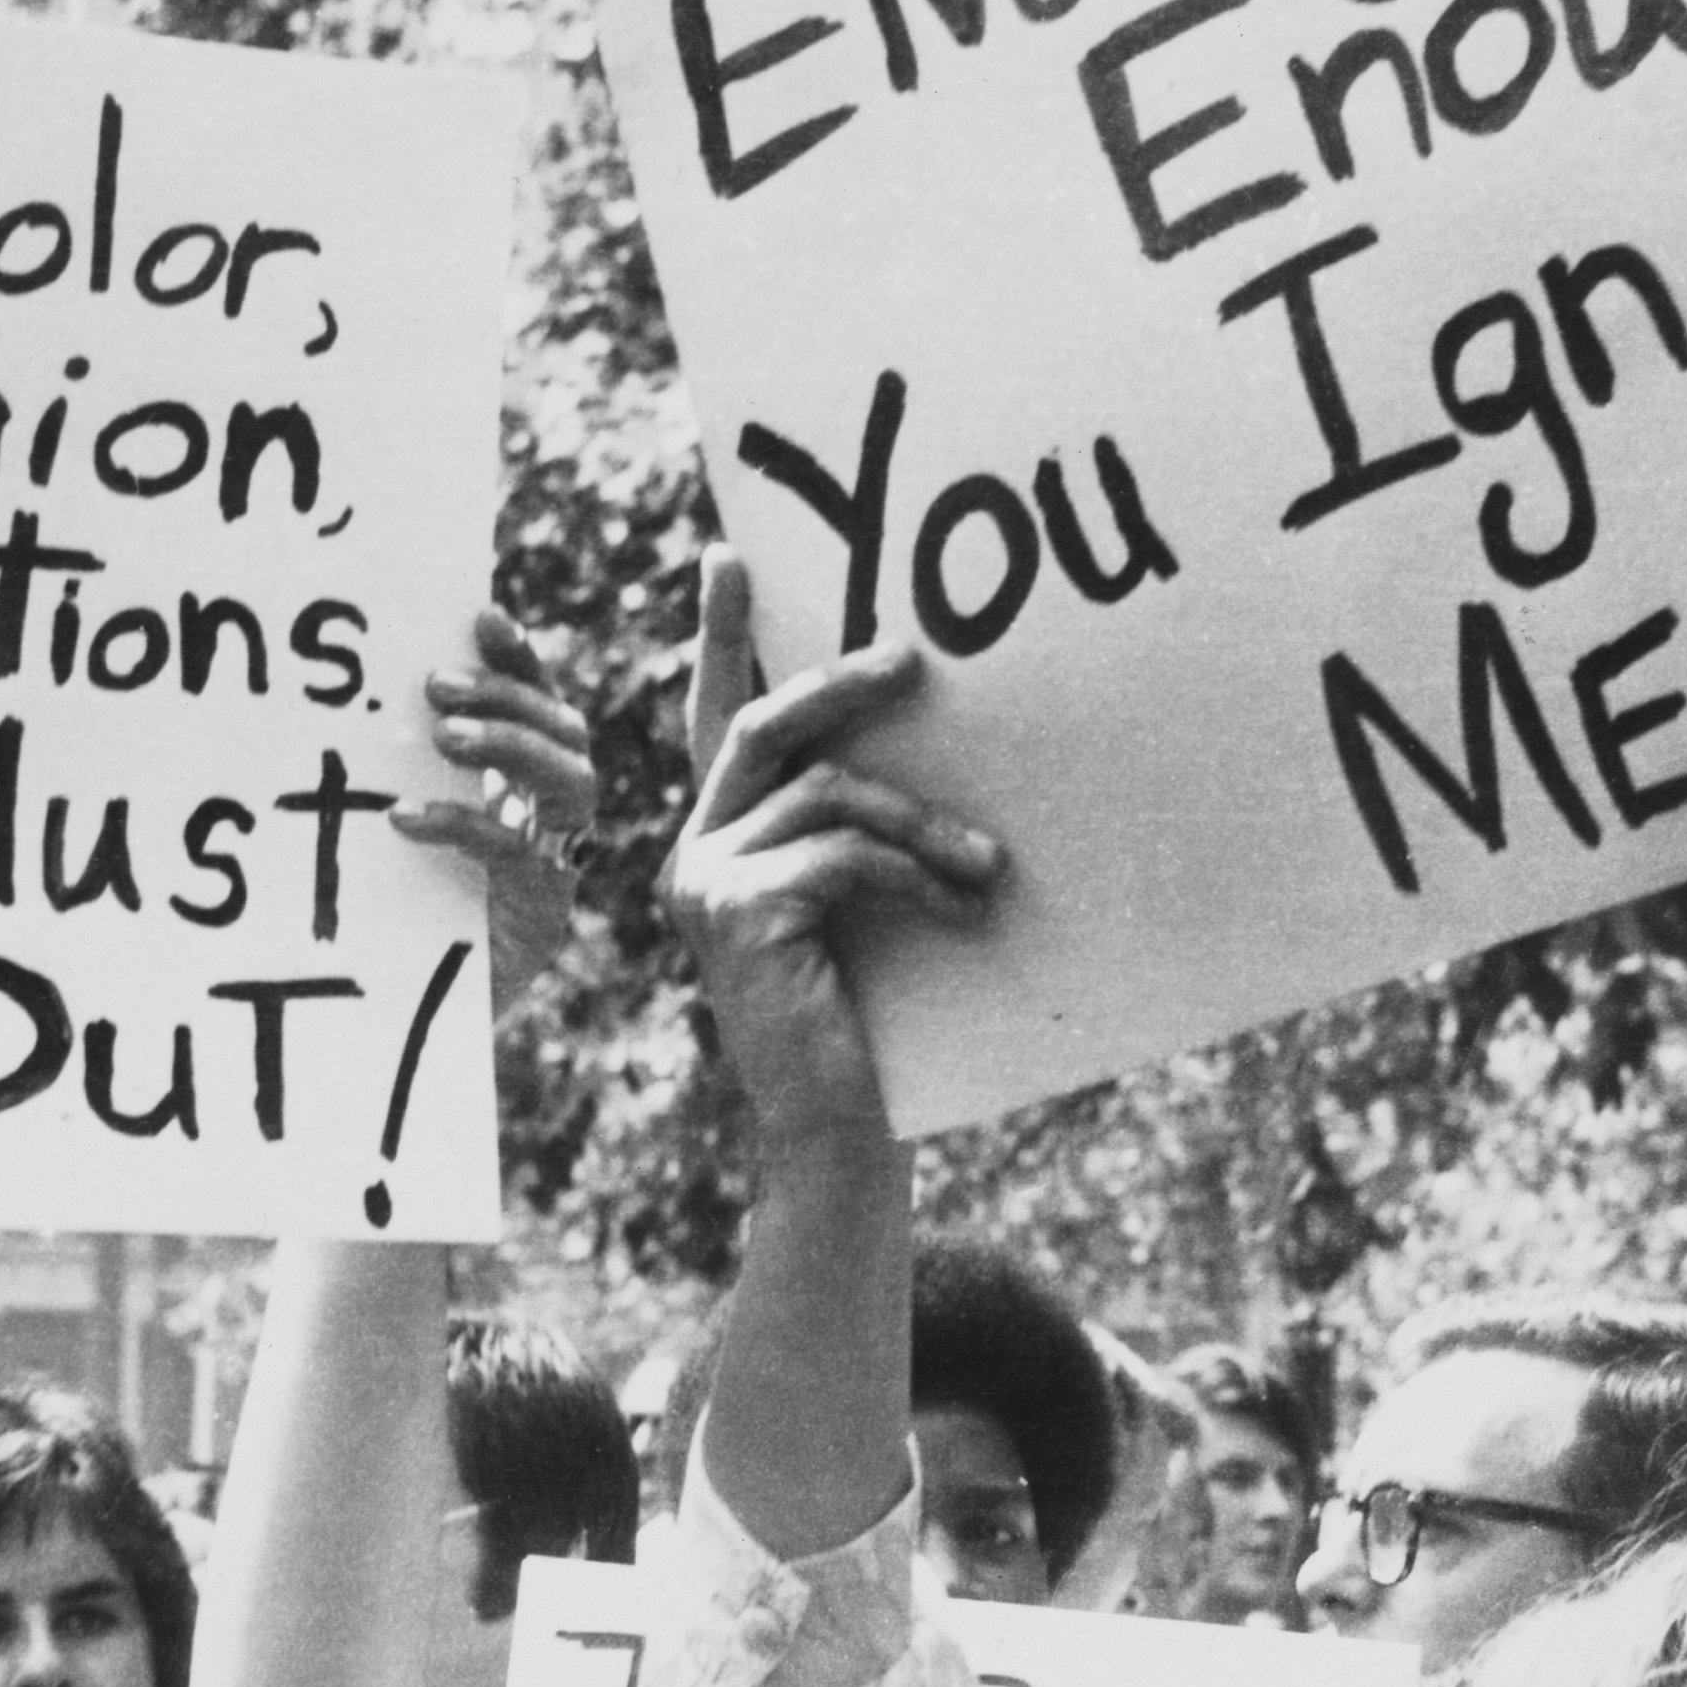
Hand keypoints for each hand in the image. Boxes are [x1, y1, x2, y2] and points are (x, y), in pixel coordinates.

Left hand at [393, 606, 597, 1008]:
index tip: (481, 616)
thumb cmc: (397, 908)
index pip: (540, 700)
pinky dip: (462, 824)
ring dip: (512, 745)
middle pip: (567, 730)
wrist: (405, 1013)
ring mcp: (558, 860)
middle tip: (437, 687)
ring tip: (445, 735)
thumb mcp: (396, 823)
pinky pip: (515, 853)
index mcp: (528, 780)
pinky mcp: (544, 911)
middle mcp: (555, 813)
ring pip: (571, 780)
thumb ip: (400, 769)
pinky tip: (405, 817)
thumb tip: (339, 700)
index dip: (520, 658)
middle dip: (512, 697)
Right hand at [661, 551, 1002, 1158]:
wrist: (838, 1133)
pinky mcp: (735, 911)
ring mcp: (705, 880)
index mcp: (724, 841)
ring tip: (990, 866)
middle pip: (766, 726)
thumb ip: (860, 831)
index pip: (717, 719)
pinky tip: (965, 913)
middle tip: (913, 660)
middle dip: (843, 683)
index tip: (726, 554)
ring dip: (922, 824)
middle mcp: (697, 851)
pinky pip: (842, 853)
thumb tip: (936, 736)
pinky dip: (916, 876)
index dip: (718, 636)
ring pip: (826, 794)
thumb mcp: (862, 905)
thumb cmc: (869, 1023)